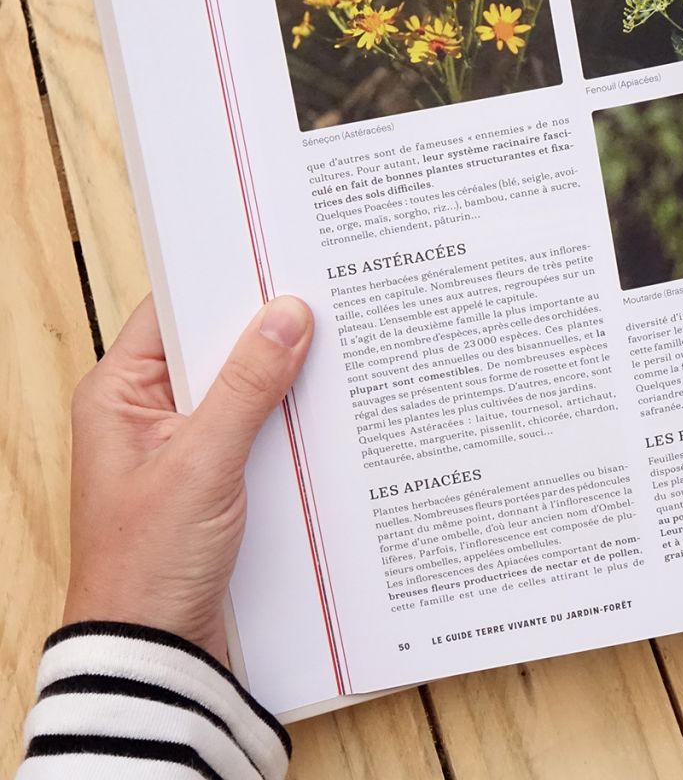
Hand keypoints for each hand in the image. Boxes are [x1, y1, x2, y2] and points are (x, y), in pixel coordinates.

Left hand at [63, 294, 312, 662]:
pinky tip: (322, 408)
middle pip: (212, 348)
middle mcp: (147, 411)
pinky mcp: (212, 473)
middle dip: (263, 331)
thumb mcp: (202, 464)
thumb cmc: (147, 562)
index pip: (172, 313)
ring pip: (239, 387)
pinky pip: (254, 425)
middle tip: (319, 302)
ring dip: (279, 376)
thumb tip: (288, 317)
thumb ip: (247, 386)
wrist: (151, 652)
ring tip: (331, 348)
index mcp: (118, 394)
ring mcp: (182, 444)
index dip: (222, 286)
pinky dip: (284, 416)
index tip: (277, 263)